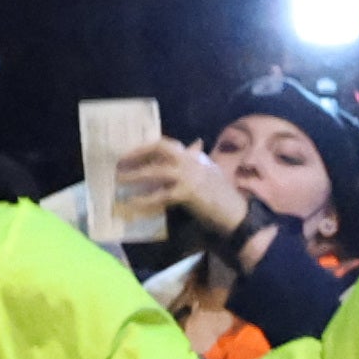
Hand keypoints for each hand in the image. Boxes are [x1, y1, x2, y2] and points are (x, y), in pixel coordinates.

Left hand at [113, 137, 250, 238]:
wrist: (237, 214)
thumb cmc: (224, 196)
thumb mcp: (210, 171)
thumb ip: (198, 158)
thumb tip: (195, 144)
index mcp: (194, 157)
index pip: (166, 144)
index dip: (146, 147)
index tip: (130, 152)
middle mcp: (191, 161)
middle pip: (159, 149)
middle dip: (138, 153)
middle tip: (120, 161)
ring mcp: (189, 176)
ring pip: (156, 171)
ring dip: (135, 175)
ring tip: (120, 180)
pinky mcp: (188, 193)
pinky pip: (161, 195)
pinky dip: (145, 199)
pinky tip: (133, 203)